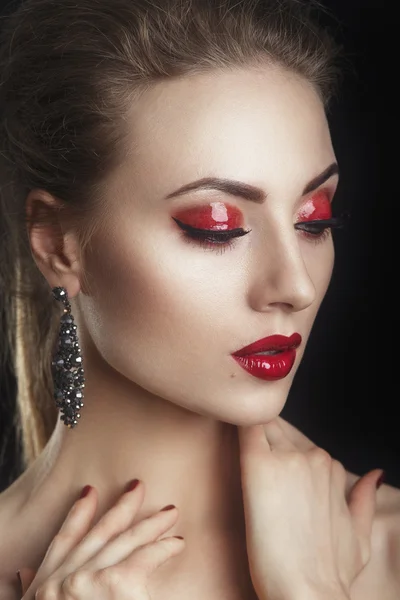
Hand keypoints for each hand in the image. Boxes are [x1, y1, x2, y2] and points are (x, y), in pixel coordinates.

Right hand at [20, 480, 184, 599]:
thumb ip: (37, 593)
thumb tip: (24, 574)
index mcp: (45, 587)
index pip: (63, 541)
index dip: (78, 515)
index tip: (91, 492)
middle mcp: (61, 580)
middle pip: (99, 534)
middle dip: (120, 508)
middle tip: (138, 487)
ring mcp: (83, 582)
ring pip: (125, 542)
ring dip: (150, 524)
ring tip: (170, 512)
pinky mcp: (110, 586)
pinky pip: (144, 559)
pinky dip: (162, 548)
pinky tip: (177, 541)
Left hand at [238, 419, 382, 599]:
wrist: (305, 593)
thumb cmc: (328, 573)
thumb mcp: (360, 537)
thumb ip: (365, 499)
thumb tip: (375, 476)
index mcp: (332, 470)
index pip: (300, 445)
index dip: (280, 452)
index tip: (267, 463)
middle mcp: (313, 457)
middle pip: (280, 432)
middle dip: (264, 441)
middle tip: (243, 460)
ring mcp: (288, 459)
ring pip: (262, 429)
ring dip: (249, 438)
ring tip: (229, 450)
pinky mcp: (260, 465)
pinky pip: (246, 430)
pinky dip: (235, 426)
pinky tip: (225, 430)